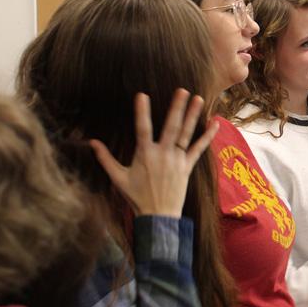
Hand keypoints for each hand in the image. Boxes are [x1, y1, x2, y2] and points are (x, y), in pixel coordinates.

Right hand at [90, 89, 218, 216]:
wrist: (158, 216)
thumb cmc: (136, 197)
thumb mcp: (118, 178)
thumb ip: (105, 158)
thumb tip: (91, 142)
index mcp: (144, 154)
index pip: (142, 129)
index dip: (142, 112)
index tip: (142, 95)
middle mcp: (163, 154)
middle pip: (171, 127)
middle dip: (177, 108)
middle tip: (183, 90)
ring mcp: (177, 160)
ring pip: (186, 134)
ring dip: (193, 116)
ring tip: (199, 99)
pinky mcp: (187, 167)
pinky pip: (199, 149)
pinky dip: (208, 136)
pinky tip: (216, 122)